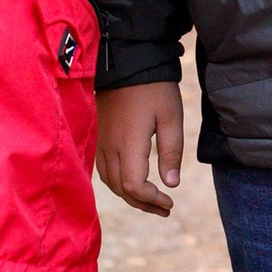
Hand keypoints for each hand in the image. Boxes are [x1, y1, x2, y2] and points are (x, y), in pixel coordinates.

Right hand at [96, 82, 182, 217]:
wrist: (128, 62)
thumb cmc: (154, 89)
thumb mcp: (171, 117)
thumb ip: (172, 152)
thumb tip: (171, 184)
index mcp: (129, 145)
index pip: (134, 187)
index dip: (151, 200)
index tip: (169, 202)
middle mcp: (110, 147)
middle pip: (121, 190)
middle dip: (143, 203)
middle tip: (165, 208)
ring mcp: (102, 142)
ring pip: (110, 182)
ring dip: (130, 196)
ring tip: (151, 201)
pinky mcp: (100, 136)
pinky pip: (104, 170)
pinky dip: (118, 183)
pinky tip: (132, 182)